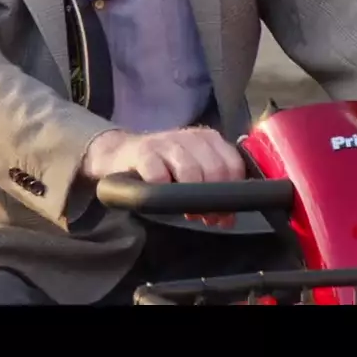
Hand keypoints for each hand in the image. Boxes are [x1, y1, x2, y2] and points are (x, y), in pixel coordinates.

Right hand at [80, 126, 245, 228]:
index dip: (231, 193)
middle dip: (213, 200)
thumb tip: (228, 219)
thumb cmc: (164, 164)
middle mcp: (191, 137)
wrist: (123, 153)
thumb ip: (214, 189)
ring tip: (188, 212)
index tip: (224, 212)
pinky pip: (159, 175)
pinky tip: (163, 198)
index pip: (233, 164)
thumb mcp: (194, 168)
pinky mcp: (143, 152)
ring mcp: (166, 142)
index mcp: (208, 138)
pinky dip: (163, 190)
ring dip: (190, 199)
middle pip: (215, 170)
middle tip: (205, 216)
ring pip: (190, 172)